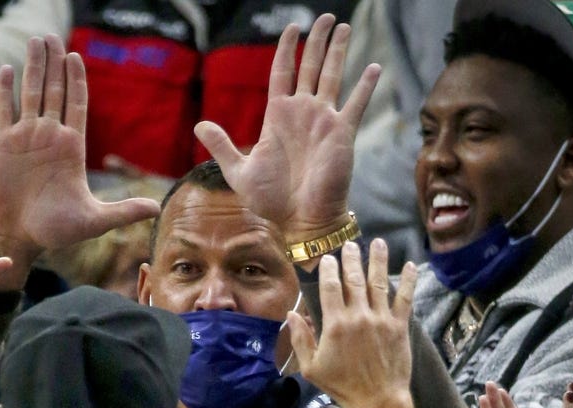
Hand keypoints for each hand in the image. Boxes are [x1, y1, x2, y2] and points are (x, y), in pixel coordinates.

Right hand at [0, 35, 160, 285]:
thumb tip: (156, 208)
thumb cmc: (54, 231)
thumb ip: (123, 211)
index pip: (76, 104)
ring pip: (29, 93)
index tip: (75, 56)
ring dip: (32, 67)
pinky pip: (3, 110)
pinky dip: (4, 90)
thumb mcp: (94, 220)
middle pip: (53, 91)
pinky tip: (8, 69)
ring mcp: (24, 138)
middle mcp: (48, 137)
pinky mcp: (1, 144)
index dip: (76, 80)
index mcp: (71, 147)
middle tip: (51, 37)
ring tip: (34, 41)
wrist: (17, 237)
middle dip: (53, 63)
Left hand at [194, 17, 379, 239]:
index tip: (292, 27)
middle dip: (318, 41)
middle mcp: (303, 113)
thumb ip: (222, 145)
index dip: (286, 49)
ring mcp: (324, 121)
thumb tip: (199, 125)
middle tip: (326, 17)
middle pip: (311, 66)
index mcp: (278, 117)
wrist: (298, 220)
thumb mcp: (239, 171)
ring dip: (338, 51)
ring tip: (345, 27)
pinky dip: (364, 86)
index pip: (283, 72)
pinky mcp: (342, 134)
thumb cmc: (270, 201)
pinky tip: (373, 67)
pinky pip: (355, 105)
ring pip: (333, 76)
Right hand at [287, 239, 414, 407]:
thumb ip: (301, 339)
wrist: (377, 401)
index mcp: (335, 325)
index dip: (328, 269)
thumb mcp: (311, 367)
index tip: (328, 258)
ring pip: (379, 283)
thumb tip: (291, 314)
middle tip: (350, 245)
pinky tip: (411, 266)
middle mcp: (358, 316)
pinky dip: (408, 281)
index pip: (330, 288)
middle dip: (351, 259)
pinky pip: (405, 299)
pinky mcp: (399, 327)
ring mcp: (381, 320)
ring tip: (378, 243)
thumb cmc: (342, 386)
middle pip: (354, 279)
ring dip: (378, 261)